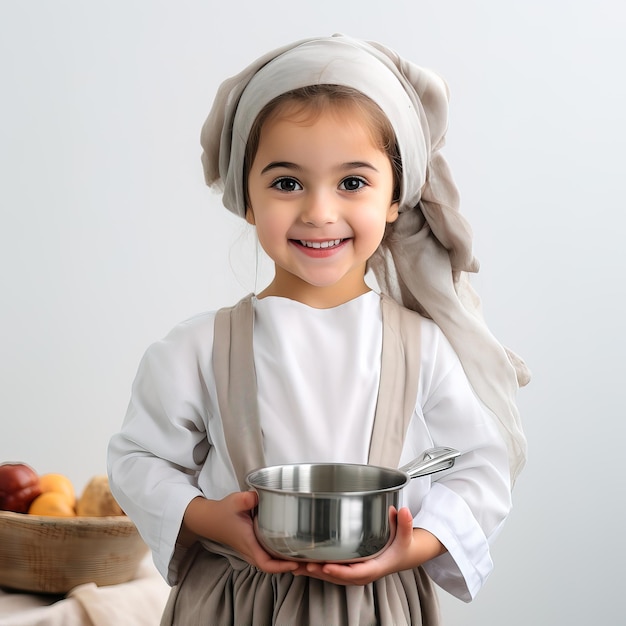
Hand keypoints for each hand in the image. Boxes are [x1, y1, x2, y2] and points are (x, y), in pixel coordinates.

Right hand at [182, 492, 297, 574]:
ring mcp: (251, 550)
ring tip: (304, 555)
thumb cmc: (223, 511)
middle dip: (290, 565)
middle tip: (308, 559)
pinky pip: (268, 556)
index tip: (296, 562)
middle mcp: (251, 550)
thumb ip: (247, 498)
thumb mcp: (235, 501)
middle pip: (272, 566)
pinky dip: (279, 555)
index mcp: (248, 543)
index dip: (281, 566)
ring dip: (285, 561)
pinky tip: (291, 547)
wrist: (209, 519)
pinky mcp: (252, 546)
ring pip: (271, 562)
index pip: (266, 563)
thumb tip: (259, 495)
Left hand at [292, 507, 444, 585]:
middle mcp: (361, 573)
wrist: (402, 556)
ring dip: (313, 571)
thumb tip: (402, 511)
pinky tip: (301, 563)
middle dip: (319, 571)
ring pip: (330, 576)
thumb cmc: (401, 547)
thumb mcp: (405, 536)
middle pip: (337, 576)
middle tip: (302, 564)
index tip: (326, 566)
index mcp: (374, 567)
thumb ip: (405, 524)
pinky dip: (315, 569)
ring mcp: (353, 573)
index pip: (354, 572)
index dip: (339, 571)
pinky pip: (330, 572)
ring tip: (295, 564)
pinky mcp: (348, 569)